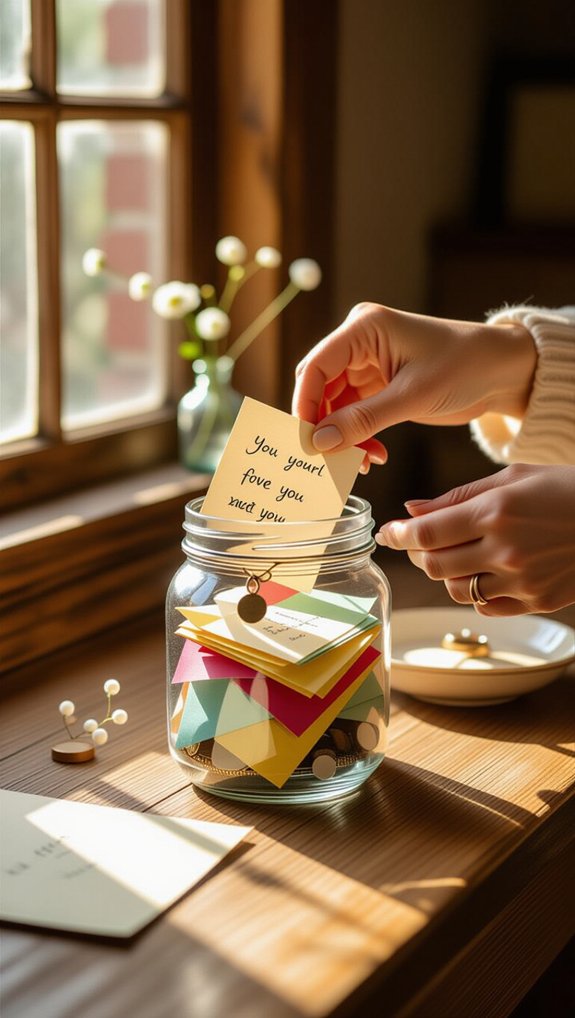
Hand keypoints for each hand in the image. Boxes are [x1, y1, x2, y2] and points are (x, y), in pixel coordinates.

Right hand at [292, 303, 535, 471]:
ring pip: (334, 407)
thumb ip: (362, 420)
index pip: (316, 366)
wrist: (501, 371)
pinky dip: (358, 437)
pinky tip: (373, 456)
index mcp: (363, 328)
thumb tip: (319, 443)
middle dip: (324, 426)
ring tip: (364, 462)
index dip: (305, 404)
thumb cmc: (464, 366)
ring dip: (344, 437)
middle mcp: (358, 343)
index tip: (307, 442)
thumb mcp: (412, 396)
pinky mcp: (377, 386)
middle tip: (333, 459)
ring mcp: (366, 365)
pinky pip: (352, 415)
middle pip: (319, 388)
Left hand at [376, 464, 574, 615]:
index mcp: (497, 512)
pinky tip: (483, 571)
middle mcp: (506, 550)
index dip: (399, 535)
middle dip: (418, 554)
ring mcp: (522, 581)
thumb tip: (412, 510)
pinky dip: (474, 591)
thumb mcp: (513, 477)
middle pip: (434, 565)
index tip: (388, 532)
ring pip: (455, 589)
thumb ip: (457, 497)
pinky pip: (485, 606)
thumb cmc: (565, 489)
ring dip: (445, 573)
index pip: (428, 533)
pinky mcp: (536, 602)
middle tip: (419, 542)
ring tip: (456, 554)